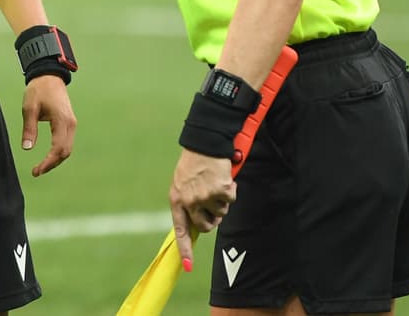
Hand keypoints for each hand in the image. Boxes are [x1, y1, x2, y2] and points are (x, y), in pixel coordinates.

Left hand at [20, 74, 76, 175]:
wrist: (49, 76)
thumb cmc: (38, 90)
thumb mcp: (29, 108)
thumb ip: (29, 128)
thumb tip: (27, 148)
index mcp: (62, 121)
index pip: (58, 148)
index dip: (48, 162)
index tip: (36, 171)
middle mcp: (70, 124)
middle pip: (65, 152)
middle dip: (52, 164)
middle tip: (36, 171)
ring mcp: (72, 124)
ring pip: (67, 149)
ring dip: (56, 160)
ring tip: (41, 167)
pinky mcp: (69, 123)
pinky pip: (66, 142)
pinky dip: (58, 152)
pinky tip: (48, 157)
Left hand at [168, 147, 234, 266]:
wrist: (205, 143)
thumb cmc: (194, 163)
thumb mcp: (182, 183)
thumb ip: (187, 202)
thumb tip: (197, 224)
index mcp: (177, 199)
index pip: (181, 230)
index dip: (185, 249)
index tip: (188, 266)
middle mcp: (189, 201)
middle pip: (206, 226)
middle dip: (213, 218)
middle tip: (213, 201)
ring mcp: (205, 198)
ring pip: (221, 213)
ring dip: (222, 201)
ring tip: (215, 183)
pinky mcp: (220, 192)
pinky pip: (231, 200)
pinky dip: (231, 190)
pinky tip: (223, 178)